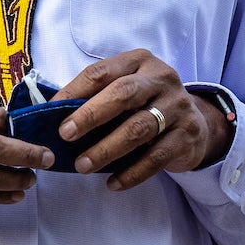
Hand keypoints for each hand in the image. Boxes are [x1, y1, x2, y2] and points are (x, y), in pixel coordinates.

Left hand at [51, 51, 232, 187]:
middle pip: (123, 94)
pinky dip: (131, 173)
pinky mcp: (186, 135)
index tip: (50, 111)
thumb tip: (49, 113)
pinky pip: (155, 157)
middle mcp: (161, 79)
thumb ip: (95, 96)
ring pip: (138, 128)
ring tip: (82, 166)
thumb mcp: (125, 90)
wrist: (195, 124)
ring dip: (106, 149)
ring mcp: (178, 106)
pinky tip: (112, 183)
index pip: (101, 72)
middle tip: (65, 136)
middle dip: (90, 116)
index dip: (73, 91)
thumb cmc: (145, 105)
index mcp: (139, 61)